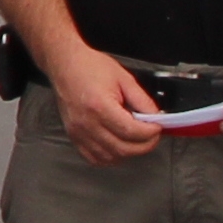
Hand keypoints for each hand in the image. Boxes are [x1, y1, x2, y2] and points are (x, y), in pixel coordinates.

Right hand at [43, 44, 162, 165]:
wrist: (64, 64)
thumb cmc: (89, 67)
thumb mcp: (123, 78)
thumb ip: (142, 100)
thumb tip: (155, 117)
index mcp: (100, 106)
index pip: (132, 131)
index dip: (150, 133)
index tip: (157, 127)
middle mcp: (87, 123)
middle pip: (123, 148)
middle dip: (144, 145)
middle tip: (152, 136)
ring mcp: (78, 132)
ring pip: (110, 157)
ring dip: (128, 152)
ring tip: (136, 139)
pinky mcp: (73, 136)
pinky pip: (94, 158)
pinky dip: (110, 157)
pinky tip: (117, 146)